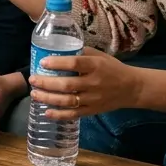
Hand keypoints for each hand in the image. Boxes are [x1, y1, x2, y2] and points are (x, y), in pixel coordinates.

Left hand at [27, 47, 144, 119]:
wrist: (132, 88)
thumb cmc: (113, 68)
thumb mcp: (100, 56)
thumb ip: (81, 53)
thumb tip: (58, 50)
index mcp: (95, 66)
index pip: (74, 63)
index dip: (57, 63)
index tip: (42, 62)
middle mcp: (93, 83)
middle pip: (66, 84)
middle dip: (46, 83)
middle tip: (32, 80)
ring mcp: (93, 98)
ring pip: (67, 101)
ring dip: (48, 98)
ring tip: (34, 94)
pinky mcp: (92, 110)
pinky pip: (74, 114)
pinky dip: (59, 115)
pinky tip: (46, 112)